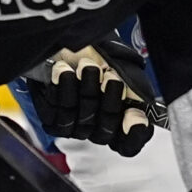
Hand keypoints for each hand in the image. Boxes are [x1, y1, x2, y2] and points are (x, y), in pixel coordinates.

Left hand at [22, 37, 157, 156]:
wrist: (65, 47)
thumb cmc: (97, 58)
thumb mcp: (124, 69)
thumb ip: (135, 90)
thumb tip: (139, 113)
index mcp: (120, 122)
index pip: (129, 144)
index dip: (134, 134)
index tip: (135, 114)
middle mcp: (98, 129)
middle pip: (107, 129)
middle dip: (110, 99)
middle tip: (111, 76)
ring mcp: (75, 127)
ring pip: (83, 116)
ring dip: (86, 87)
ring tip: (86, 65)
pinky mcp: (52, 120)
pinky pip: (59, 110)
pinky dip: (62, 87)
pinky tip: (64, 70)